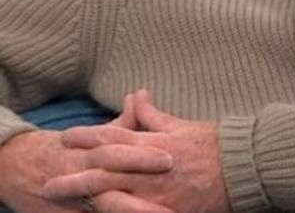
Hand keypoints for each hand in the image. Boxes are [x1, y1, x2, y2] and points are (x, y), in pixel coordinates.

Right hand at [0, 118, 172, 212]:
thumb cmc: (66, 149)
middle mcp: (78, 177)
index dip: (141, 157)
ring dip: (129, 212)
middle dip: (138, 196)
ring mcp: (72, 201)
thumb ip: (122, 122)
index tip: (169, 159)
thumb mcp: (94, 135)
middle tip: (170, 203)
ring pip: (102, 209)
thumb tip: (141, 95)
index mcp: (88, 153)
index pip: (116, 152)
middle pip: (108, 185)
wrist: (15, 167)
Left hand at [41, 91, 229, 212]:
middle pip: (105, 168)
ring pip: (113, 192)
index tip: (67, 138)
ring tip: (62, 198)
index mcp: (155, 141)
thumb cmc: (215, 145)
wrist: (244, 167)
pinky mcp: (165, 209)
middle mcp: (151, 165)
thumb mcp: (182, 125)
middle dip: (75, 174)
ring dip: (85, 195)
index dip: (88, 136)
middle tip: (49, 180)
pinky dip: (114, 212)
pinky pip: (133, 212)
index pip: (114, 136)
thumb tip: (136, 95)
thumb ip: (154, 116)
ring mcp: (157, 190)